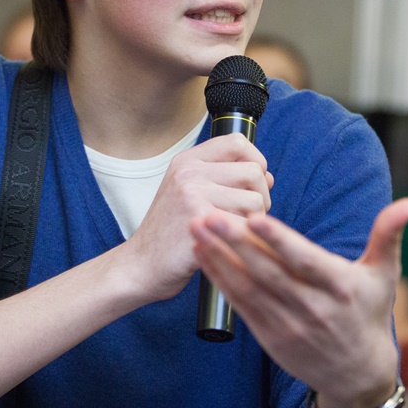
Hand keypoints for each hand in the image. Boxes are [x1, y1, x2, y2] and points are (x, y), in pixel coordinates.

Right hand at [121, 133, 271, 302]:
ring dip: (254, 222)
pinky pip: (247, 225)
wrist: (140, 265)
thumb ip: (226, 179)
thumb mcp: (190, 193)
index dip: (255, 162)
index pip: (238, 142)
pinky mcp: (200, 222)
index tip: (251, 185)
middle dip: (261, 197)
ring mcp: (193, 195)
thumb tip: (267, 175)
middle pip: (253, 172)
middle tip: (245, 216)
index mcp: (187, 161)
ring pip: (256, 201)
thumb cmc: (171, 233)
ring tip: (233, 231)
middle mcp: (189, 172)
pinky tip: (230, 245)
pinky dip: (247, 240)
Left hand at [191, 197, 407, 407]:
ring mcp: (288, 326)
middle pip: (268, 272)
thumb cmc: (369, 313)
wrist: (358, 374)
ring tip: (196, 230)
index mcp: (340, 288)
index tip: (255, 216)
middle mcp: (313, 309)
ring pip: (248, 288)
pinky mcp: (270, 337)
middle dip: (235, 242)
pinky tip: (203, 257)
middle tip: (209, 214)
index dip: (279, 240)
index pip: (305, 261)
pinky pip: (240, 305)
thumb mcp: (385, 274)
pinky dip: (220, 280)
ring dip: (219, 258)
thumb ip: (389, 235)